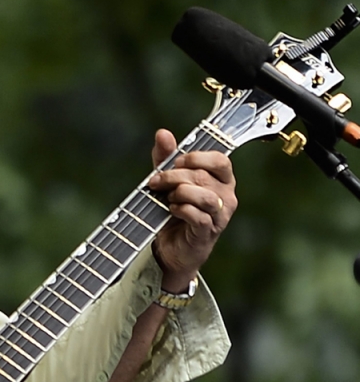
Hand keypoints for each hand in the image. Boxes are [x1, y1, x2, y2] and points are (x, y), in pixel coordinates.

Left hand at [147, 128, 236, 289]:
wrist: (170, 248)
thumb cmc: (173, 211)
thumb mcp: (167, 180)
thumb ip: (166, 158)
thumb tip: (163, 133)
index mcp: (221, 180)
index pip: (220, 160)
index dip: (197, 157)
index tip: (176, 162)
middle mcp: (226, 196)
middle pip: (204, 176)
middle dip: (174, 176)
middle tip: (156, 182)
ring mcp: (220, 216)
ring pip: (204, 195)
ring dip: (179, 193)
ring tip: (166, 198)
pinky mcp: (208, 232)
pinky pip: (199, 216)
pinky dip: (181, 210)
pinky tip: (171, 210)